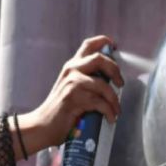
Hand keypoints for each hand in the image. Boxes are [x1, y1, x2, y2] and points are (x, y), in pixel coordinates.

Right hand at [15, 35, 123, 158]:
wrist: (44, 124)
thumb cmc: (63, 108)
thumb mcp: (74, 87)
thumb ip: (88, 79)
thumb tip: (111, 78)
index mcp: (72, 66)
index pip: (87, 45)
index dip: (103, 41)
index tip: (114, 45)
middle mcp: (71, 70)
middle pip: (99, 59)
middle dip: (115, 70)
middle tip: (121, 84)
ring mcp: (72, 84)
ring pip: (103, 85)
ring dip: (114, 100)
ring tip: (116, 110)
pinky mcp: (74, 99)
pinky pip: (100, 103)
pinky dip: (109, 112)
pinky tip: (111, 118)